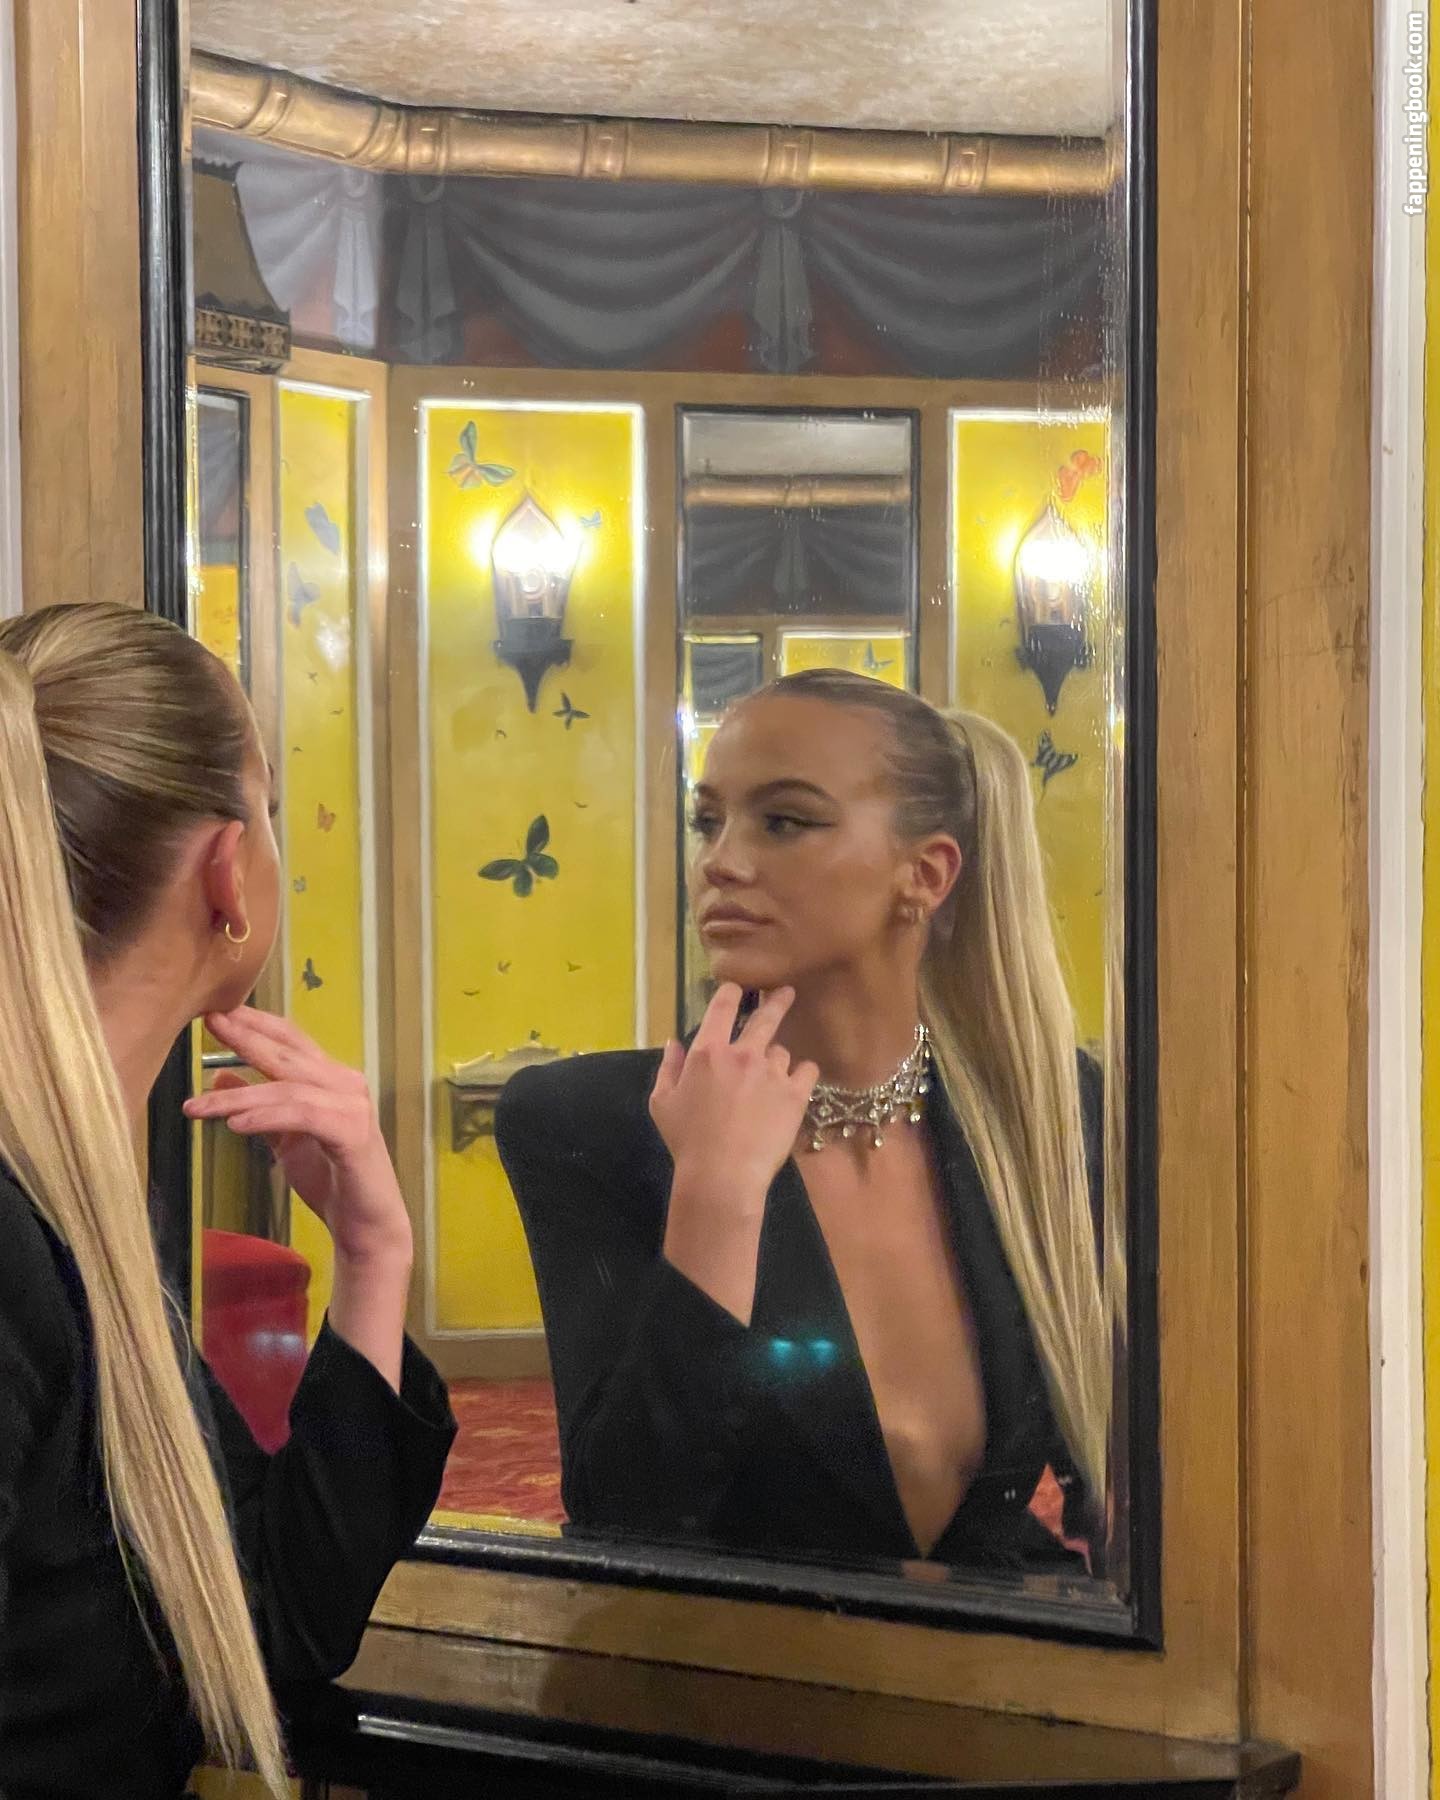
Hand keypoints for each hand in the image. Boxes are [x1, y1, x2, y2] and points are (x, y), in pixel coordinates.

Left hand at [183, 1007, 411, 1267]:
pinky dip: (266, 1117)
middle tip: (210, 1021)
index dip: (256, 1024)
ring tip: (196, 1107)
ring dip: (238, 1097)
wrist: (366, 1226)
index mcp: (331, 1080)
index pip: (291, 1040)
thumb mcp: (284, 1139)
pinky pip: (302, 1116)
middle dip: (246, 1037)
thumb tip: (220, 1078)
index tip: (217, 1012)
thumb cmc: (331, 1180)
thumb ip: (259, 1108)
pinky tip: (235, 1124)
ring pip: (288, 1089)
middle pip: (289, 1054)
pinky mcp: (353, 1134)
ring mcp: (352, 1107)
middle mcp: (345, 1084)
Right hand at [649, 984, 817, 1195]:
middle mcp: (743, 1053)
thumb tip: (674, 1043)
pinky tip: (797, 1085)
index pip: (722, 1007)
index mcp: (708, 1052)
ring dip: (776, 1060)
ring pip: (781, 1051)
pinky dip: (802, 1075)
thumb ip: (668, 1068)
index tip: (738, 989)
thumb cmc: (687, 1141)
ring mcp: (772, 1072)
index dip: (731, 992)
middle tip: (786, 993)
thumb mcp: (662, 1103)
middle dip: (777, 1001)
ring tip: (770, 1080)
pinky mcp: (796, 1093)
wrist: (722, 1175)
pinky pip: (807, 1070)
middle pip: (765, 1017)